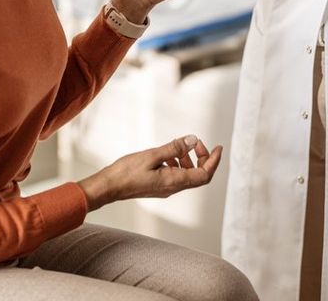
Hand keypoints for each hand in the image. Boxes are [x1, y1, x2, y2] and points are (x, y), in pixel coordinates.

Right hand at [78, 135, 223, 211]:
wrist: (109, 187)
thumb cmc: (127, 172)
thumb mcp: (152, 155)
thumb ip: (174, 148)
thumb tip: (193, 140)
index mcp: (175, 181)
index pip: (205, 174)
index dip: (214, 161)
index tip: (218, 147)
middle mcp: (173, 188)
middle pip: (199, 175)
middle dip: (203, 158)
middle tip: (196, 143)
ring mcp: (166, 188)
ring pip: (187, 175)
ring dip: (189, 159)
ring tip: (180, 146)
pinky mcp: (158, 186)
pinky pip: (176, 175)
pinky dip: (178, 162)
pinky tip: (167, 154)